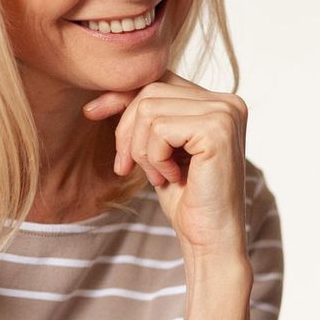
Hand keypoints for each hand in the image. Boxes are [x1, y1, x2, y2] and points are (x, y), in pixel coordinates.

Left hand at [83, 73, 248, 257]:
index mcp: (220, 103)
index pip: (160, 80)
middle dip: (127, 131)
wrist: (211, 239)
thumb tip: (107, 91)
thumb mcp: (161, 148)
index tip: (91, 113)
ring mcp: (226, 113)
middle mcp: (229, 102)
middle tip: (128, 167)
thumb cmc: (187, 199)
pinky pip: (159, 128)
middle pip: (150, 91)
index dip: (122, 95)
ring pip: (149, 109)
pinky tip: (171, 178)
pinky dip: (154, 158)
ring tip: (158, 176)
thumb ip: (149, 116)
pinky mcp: (217, 129)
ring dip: (141, 150)